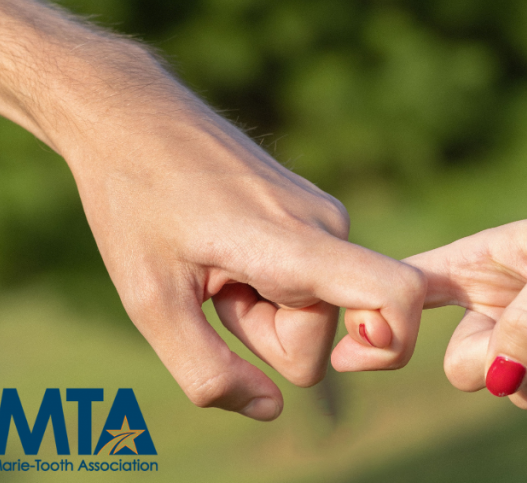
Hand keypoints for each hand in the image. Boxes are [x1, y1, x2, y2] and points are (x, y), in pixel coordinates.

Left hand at [65, 90, 424, 420]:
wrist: (132, 117)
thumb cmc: (133, 201)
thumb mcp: (150, 301)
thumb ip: (208, 371)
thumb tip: (270, 410)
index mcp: (294, 242)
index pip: (395, 295)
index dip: (387, 347)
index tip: (334, 358)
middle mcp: (327, 225)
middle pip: (322, 335)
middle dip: (266, 336)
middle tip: (210, 288)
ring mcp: (323, 216)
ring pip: (310, 310)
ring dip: (260, 309)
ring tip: (212, 263)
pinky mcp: (312, 214)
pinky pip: (304, 281)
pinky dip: (265, 285)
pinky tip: (223, 252)